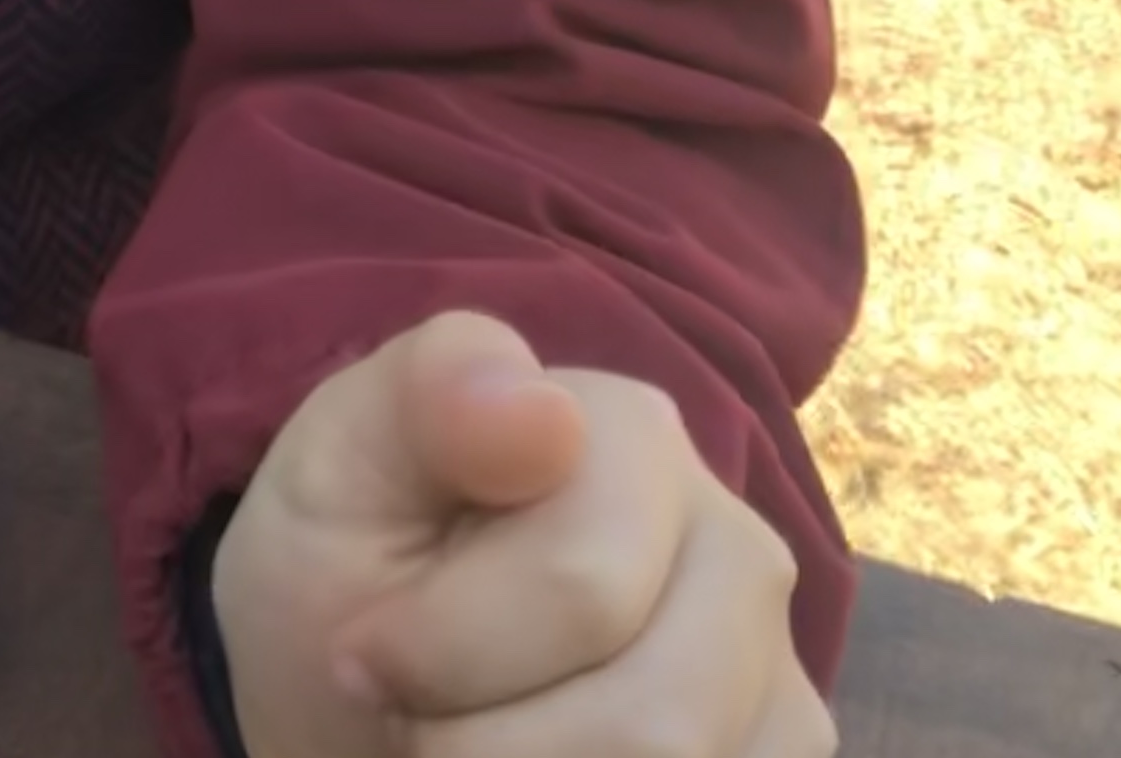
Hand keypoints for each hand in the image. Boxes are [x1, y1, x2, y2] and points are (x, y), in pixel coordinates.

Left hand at [212, 311, 836, 756]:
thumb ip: (432, 399)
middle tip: (415, 717)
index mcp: (635, 435)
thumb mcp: (340, 463)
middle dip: (489, 748)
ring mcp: (775, 670)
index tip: (360, 648)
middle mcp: (737, 545)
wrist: (358, 689)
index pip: (581, 588)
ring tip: (470, 744)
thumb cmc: (348, 567)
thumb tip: (550, 413)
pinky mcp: (780, 756)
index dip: (439, 652)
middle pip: (654, 719)